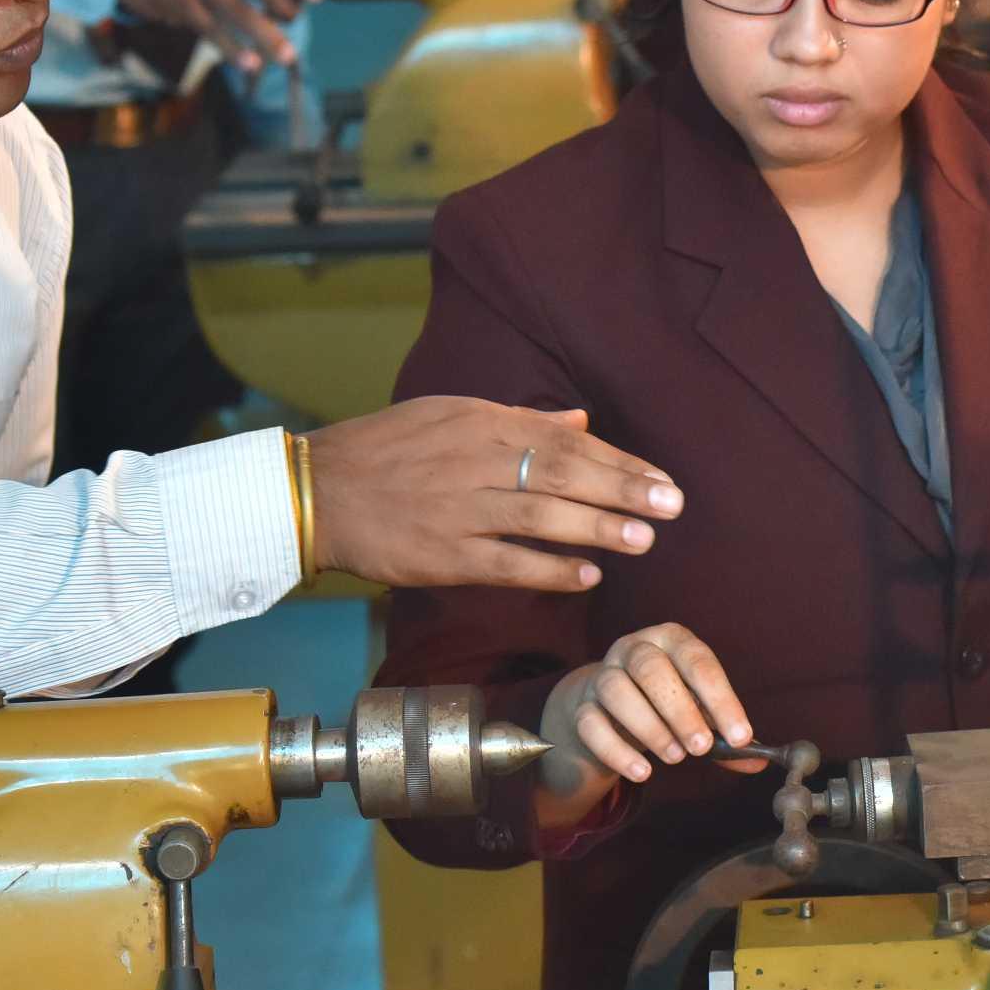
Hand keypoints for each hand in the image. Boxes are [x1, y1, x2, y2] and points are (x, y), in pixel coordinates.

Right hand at [307, 400, 680, 591]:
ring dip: (597, 528)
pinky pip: (506, 563)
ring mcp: (458, 509)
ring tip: (643, 539)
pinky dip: (549, 569)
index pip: (564, 440)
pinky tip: (588, 575)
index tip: (660, 478)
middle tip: (672, 505)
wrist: (318, 490)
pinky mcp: (441, 554)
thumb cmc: (389, 449)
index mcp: (481, 421)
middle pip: (562, 473)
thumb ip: (519, 421)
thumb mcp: (451, 415)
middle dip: (622, 489)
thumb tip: (579, 421)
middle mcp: (473, 460)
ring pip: (540, 516)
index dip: (617, 460)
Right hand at [537, 624, 758, 815]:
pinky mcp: (580, 708)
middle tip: (702, 748)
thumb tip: (756, 760)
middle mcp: (633, 649)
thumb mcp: (698, 709)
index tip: (740, 735)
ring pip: (617, 691)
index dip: (721, 699)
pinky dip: (617, 751)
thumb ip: (725, 733)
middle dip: (681, 710)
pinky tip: (642, 772)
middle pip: (652, 670)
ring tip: (675, 757)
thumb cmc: (664, 703)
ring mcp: (602, 676)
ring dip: (649, 727)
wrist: (606, 708)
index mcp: (671, 640)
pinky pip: (591, 725)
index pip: (698, 661)